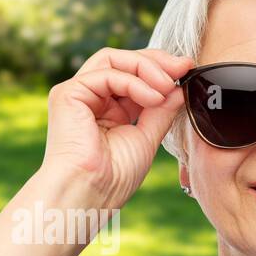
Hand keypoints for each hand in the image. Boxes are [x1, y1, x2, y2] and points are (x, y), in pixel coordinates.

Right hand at [40, 47, 193, 209]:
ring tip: (168, 85)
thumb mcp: (146, 138)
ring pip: (113, 60)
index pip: (132, 76)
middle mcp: (89, 99)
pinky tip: (153, 97)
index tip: (187, 70)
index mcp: (106, 110)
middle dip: (156, 61)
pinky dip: (134, 81)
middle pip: (122, 61)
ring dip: (147, 67)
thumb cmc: (113, 179)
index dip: (160, 70)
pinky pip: (106, 74)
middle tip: (183, 67)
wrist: (89, 196)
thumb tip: (179, 89)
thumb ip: (161, 111)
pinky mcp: (67, 94)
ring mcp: (77, 94)